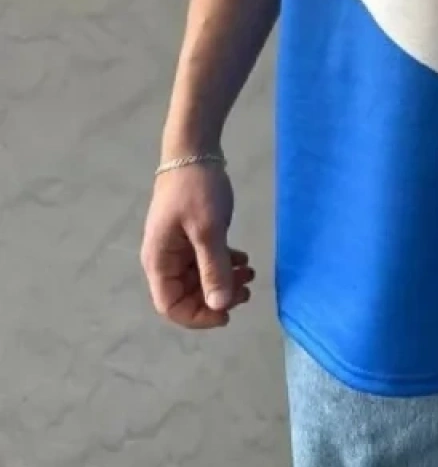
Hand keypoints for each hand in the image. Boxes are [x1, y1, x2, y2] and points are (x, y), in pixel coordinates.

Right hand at [141, 163, 253, 328]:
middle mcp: (164, 259)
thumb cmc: (196, 189)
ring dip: (224, 281)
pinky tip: (243, 258)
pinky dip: (224, 264)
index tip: (227, 313)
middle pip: (187, 295)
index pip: (171, 306)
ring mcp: (178, 247)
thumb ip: (213, 268)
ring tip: (250, 273)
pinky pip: (205, 261)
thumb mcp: (208, 229)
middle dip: (217, 297)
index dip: (197, 316)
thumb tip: (219, 306)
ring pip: (199, 279)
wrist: (194, 150)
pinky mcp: (191, 236)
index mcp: (159, 261)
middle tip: (247, 290)